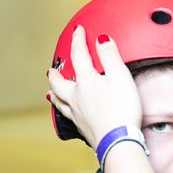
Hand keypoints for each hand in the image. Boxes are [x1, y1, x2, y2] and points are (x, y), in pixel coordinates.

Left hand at [46, 26, 141, 147]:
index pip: (79, 55)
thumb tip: (100, 39)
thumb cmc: (122, 110)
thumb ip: (110, 55)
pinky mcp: (83, 128)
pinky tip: (68, 114)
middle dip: (56, 74)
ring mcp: (78, 114)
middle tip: (51, 70)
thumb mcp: (121, 77)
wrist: (118, 141)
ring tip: (50, 93)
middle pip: (59, 82)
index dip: (78, 40)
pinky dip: (64, 112)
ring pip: (59, 102)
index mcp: (86, 81)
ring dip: (54, 94)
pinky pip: (68, 117)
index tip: (78, 31)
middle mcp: (76, 97)